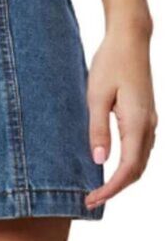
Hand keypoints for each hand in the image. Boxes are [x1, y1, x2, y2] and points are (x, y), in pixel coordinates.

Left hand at [85, 25, 156, 209]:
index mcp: (137, 123)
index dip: (111, 188)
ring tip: (98, 187)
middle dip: (116, 188)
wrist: (129, 40)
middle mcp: (149, 125)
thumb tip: (99, 161)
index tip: (92, 199)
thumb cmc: (110, 64)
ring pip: (141, 160)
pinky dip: (128, 163)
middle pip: (138, 169)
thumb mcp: (95, 97)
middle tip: (91, 199)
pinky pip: (140, 147)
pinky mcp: (145, 114)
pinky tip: (111, 164)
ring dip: (123, 177)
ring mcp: (150, 120)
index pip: (128, 168)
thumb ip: (98, 129)